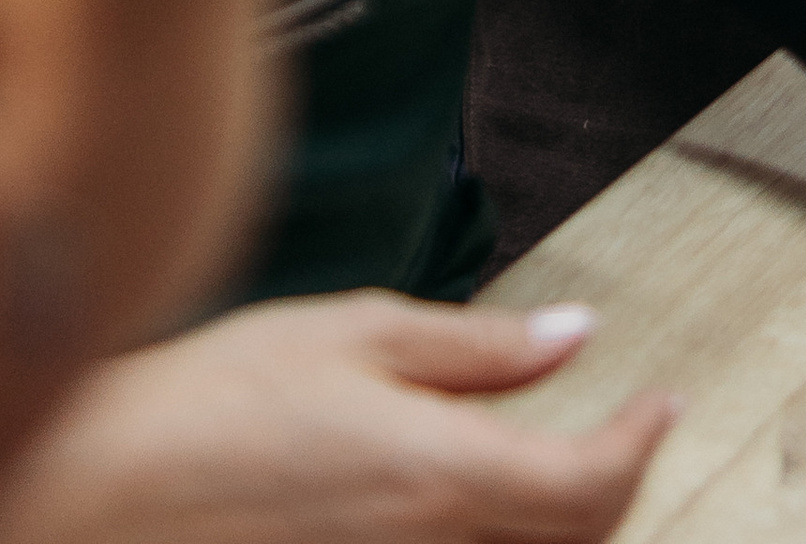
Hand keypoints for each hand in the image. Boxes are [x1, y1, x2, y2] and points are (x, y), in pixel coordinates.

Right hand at [0, 295, 673, 543]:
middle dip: (608, 492)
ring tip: (551, 472)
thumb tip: (574, 333)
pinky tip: (466, 503)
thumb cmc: (210, 404)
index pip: (593, 487)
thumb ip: (477, 346)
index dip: (641, 444)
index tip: (659, 403)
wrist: (98, 491)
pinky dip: (490, 542)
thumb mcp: (355, 332)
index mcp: (441, 477)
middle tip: (615, 434)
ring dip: (551, 528)